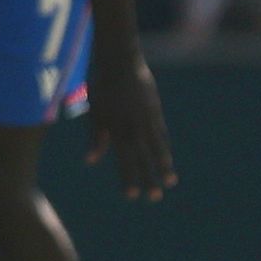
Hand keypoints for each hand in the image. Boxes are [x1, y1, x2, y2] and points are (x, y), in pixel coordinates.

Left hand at [85, 52, 175, 199]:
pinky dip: (163, 148)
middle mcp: (133, 127)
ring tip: (169, 182)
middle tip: (154, 198)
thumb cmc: (100, 88)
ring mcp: (147, 120)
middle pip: (142, 158)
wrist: (120, 62)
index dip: (128, 178)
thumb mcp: (94, 113)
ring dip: (163, 166)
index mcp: (115, 129)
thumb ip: (96, 138)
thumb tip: (91, 162)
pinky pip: (160, 134)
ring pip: (156, 147)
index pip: (123, 160)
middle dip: (148, 179)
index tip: (132, 195)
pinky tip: (166, 159)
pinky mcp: (155, 111)